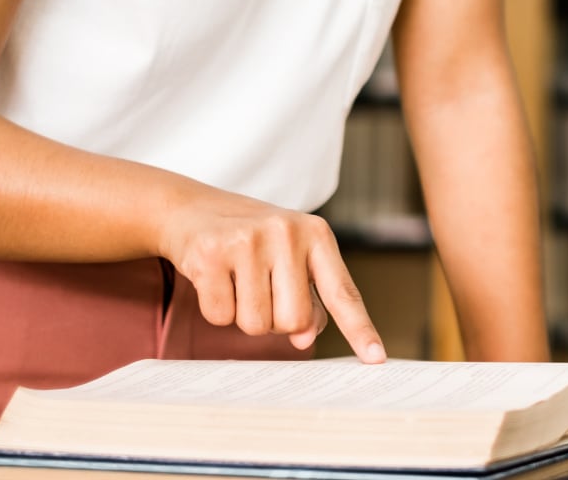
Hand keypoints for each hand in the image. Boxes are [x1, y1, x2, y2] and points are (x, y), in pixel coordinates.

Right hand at [156, 187, 384, 359]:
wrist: (190, 208)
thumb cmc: (249, 239)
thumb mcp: (290, 256)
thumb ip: (308, 296)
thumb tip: (306, 337)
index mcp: (316, 234)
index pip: (343, 292)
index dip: (360, 329)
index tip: (376, 358)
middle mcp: (287, 233)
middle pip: (293, 321)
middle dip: (275, 320)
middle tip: (260, 288)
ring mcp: (248, 241)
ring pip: (256, 324)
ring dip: (243, 314)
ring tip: (236, 280)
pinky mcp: (211, 254)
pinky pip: (220, 317)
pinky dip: (216, 308)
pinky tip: (214, 278)